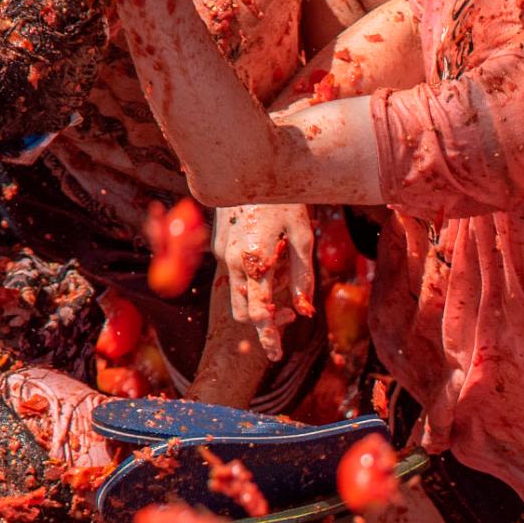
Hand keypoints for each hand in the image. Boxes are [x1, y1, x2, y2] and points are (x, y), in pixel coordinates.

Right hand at [214, 204, 313, 360]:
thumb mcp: (304, 237)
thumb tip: (305, 311)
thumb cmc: (284, 200)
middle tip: (292, 311)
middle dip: (265, 320)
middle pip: (243, 311)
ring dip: (257, 299)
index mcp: (254, 262)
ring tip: (282, 277)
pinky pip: (233, 273)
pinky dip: (251, 278)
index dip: (268, 337)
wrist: (248, 167)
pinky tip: (269, 255)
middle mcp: (232, 261)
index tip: (276, 355)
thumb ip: (303, 277)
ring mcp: (222, 253)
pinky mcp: (218, 244)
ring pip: (236, 295)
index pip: (259, 313)